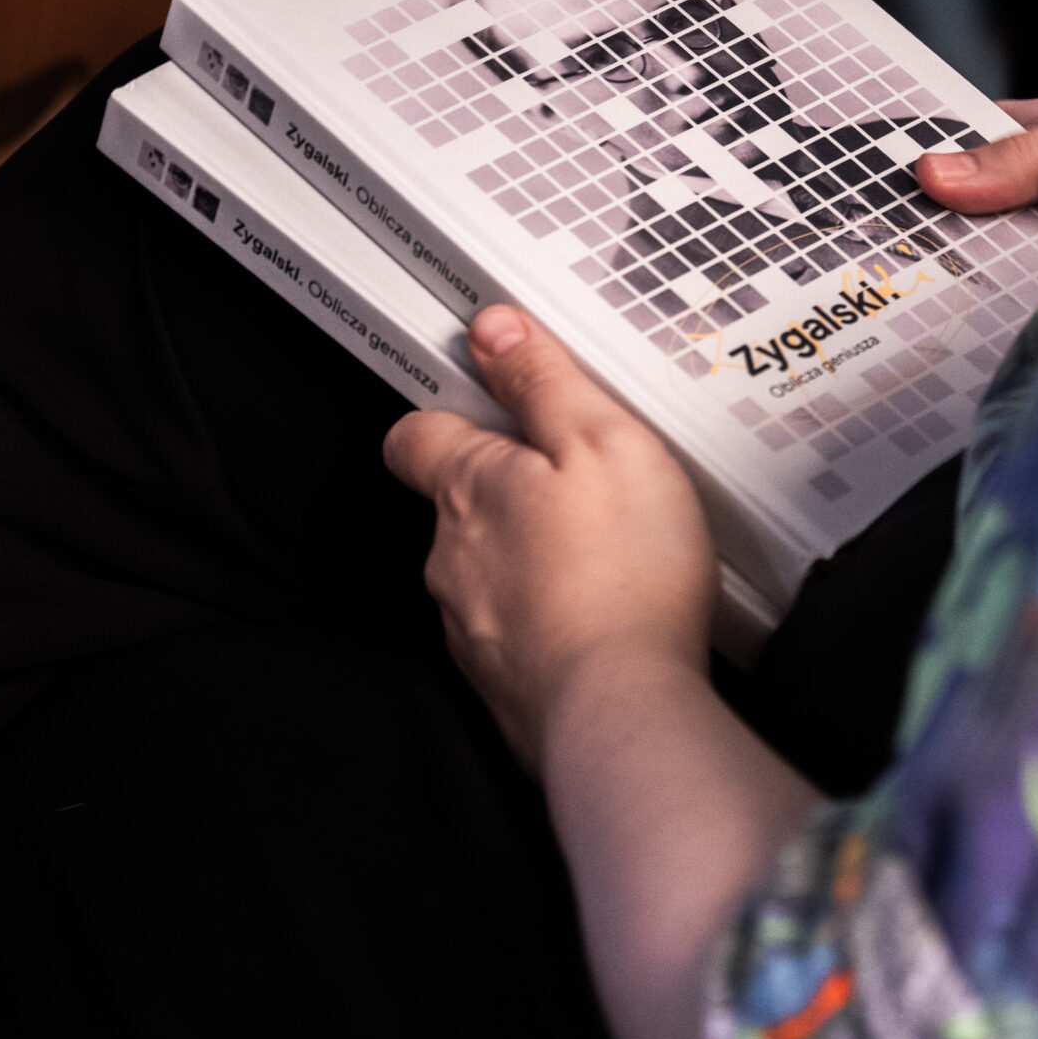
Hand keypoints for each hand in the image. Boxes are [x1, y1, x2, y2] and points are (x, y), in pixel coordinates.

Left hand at [384, 303, 715, 767]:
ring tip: (605, 554)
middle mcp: (452, 558)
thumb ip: (542, 380)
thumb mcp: (601, 439)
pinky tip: (604, 615)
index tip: (487, 400)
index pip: (416, 434)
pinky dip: (551, 619)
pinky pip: (518, 632)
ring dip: (533, 559)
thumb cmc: (620, 573)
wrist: (622, 708)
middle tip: (578, 483)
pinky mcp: (502, 682)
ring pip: (488, 572)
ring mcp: (471, 626)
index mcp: (468, 488)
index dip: (448, 414)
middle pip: (459, 506)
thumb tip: (493, 330)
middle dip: (507, 492)